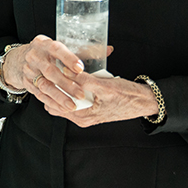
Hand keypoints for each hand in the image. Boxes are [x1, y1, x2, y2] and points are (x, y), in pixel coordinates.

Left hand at [1, 37, 151, 126]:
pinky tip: (69, 76)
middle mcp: (82, 118)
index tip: (43, 72)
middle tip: (46, 69)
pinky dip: (69, 89)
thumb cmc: (127, 96)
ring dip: (60, 88)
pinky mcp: (91, 108)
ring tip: (55, 71)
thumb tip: (65, 70)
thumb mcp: (105, 86)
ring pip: (64, 100)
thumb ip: (84, 80)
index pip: (54, 104)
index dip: (48, 88)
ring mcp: (86, 114)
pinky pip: (74, 99)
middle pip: (56, 103)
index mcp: (83, 116)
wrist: (144, 102)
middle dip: (51, 88)